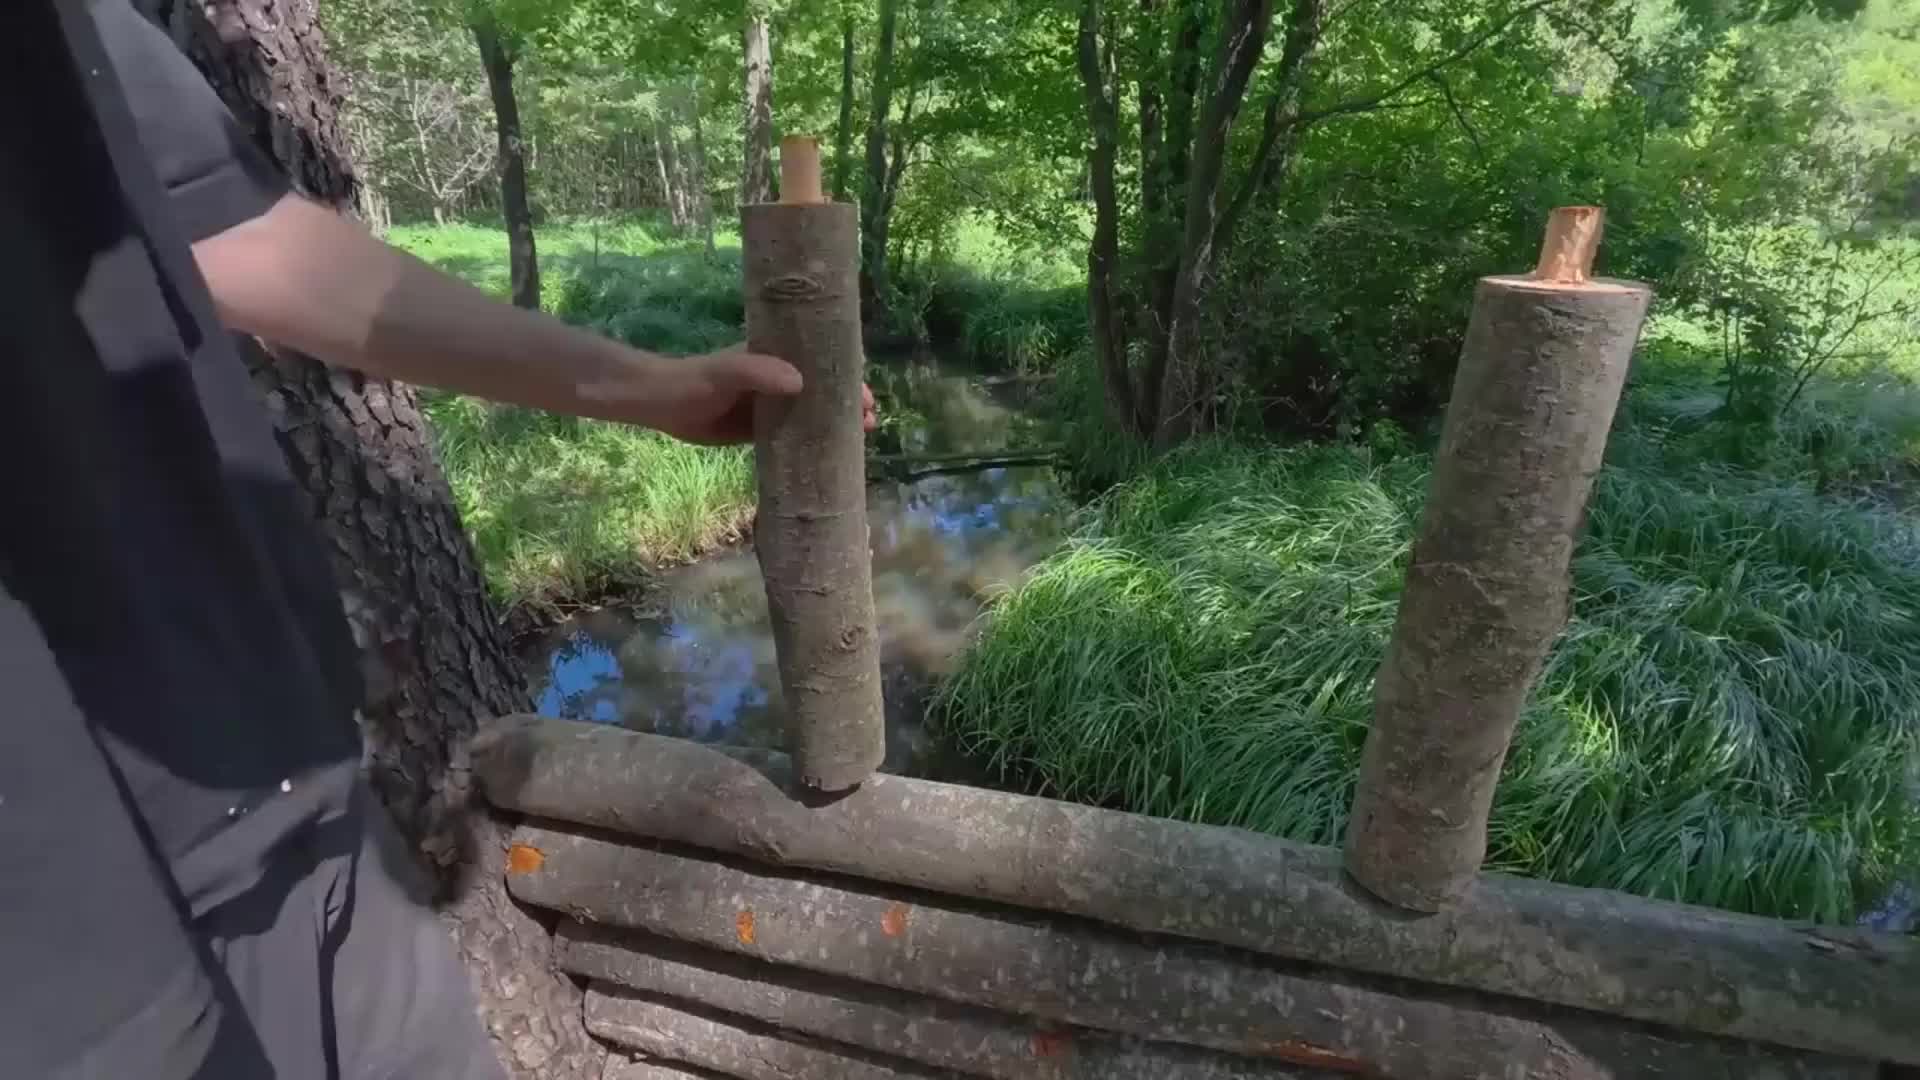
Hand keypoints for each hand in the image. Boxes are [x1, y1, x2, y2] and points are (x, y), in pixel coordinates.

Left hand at [582, 345, 877, 446]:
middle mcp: (778, 380)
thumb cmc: (693, 380)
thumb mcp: (726, 372)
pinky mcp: (758, 430)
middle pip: (823, 389)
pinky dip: (810, 444)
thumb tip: (799, 381)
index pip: (821, 362)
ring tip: (858, 440)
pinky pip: (791, 436)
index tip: (865, 395)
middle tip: (869, 422)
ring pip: (811, 414)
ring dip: (834, 425)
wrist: (660, 404)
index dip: (847, 376)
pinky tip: (826, 459)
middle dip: (847, 402)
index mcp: (776, 357)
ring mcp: (770, 406)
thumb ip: (758, 373)